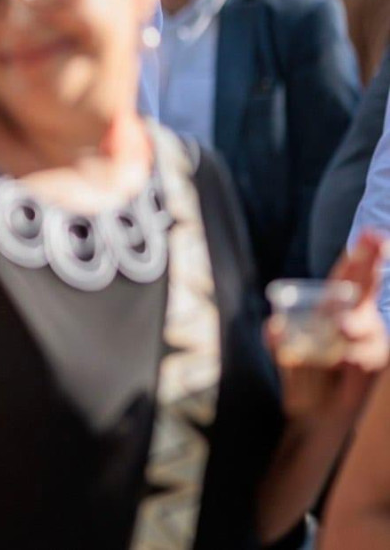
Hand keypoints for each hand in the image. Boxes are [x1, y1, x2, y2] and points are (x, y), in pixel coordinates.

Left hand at [270, 233, 389, 426]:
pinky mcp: (377, 368)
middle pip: (365, 291)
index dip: (359, 257)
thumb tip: (275, 328)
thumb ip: (279, 339)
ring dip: (357, 325)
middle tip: (377, 244)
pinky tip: (346, 364)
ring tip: (344, 326)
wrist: (316, 418)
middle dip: (371, 268)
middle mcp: (359, 322)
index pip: (348, 277)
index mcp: (337, 310)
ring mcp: (371, 344)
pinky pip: (368, 358)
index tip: (372, 235)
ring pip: (367, 327)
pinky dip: (356, 360)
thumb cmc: (306, 378)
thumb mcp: (286, 352)